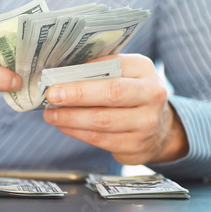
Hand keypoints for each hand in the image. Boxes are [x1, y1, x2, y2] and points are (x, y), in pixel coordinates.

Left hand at [43, 54, 188, 164]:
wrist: (159, 130)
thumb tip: (61, 73)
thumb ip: (99, 70)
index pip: (113, 66)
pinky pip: (100, 139)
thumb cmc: (131, 96)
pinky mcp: (135, 145)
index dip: (84, 72)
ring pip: (102, 120)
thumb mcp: (123, 74)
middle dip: (77, 95)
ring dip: (71, 117)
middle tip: (51, 96)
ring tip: (51, 114)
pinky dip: (77, 132)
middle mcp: (151, 95)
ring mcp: (146, 122)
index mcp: (144, 69)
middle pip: (112, 93)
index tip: (58, 77)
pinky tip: (63, 126)